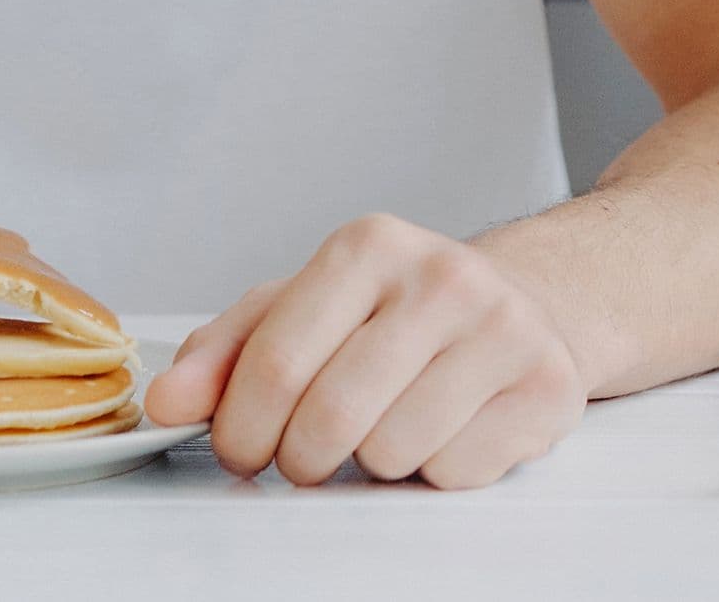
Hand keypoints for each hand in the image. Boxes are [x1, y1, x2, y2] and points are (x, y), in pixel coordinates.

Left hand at [144, 214, 585, 488]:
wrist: (524, 305)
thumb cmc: (398, 315)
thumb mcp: (304, 311)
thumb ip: (226, 353)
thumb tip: (168, 402)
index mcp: (371, 246)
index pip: (275, 365)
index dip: (241, 430)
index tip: (244, 445)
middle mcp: (445, 275)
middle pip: (331, 418)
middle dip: (303, 459)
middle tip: (311, 452)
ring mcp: (507, 327)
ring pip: (393, 452)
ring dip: (373, 464)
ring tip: (387, 428)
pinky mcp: (550, 384)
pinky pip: (455, 472)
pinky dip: (435, 471)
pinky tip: (444, 430)